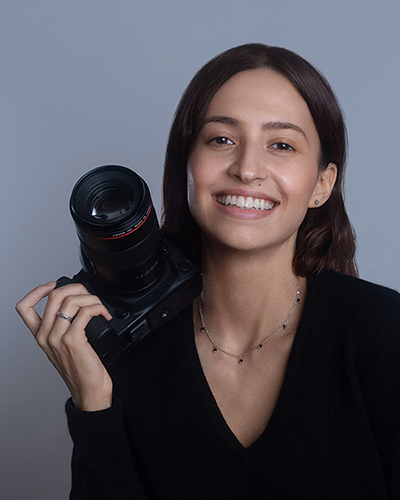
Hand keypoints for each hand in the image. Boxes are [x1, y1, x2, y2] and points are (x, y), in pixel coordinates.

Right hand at [16, 281, 112, 410]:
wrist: (89, 392)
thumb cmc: (81, 371)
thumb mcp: (64, 348)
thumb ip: (62, 328)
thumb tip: (76, 305)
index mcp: (41, 336)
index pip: (23, 307)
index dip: (37, 290)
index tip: (53, 285)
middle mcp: (46, 336)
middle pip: (53, 296)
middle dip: (76, 288)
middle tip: (88, 295)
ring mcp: (58, 338)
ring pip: (71, 301)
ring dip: (91, 298)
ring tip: (100, 307)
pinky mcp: (73, 341)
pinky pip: (84, 312)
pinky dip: (97, 308)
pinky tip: (103, 314)